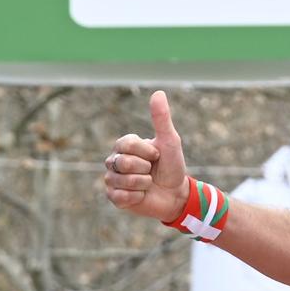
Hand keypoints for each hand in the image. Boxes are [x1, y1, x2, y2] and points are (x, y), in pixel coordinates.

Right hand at [102, 90, 188, 222]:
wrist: (176, 195)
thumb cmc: (172, 167)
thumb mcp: (170, 141)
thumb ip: (162, 119)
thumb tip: (158, 93)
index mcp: (125, 146)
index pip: (126, 144)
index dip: (146, 152)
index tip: (156, 156)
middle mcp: (114, 160)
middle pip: (122, 162)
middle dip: (144, 168)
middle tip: (152, 171)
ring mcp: (112, 179)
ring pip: (120, 180)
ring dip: (142, 183)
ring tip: (149, 183)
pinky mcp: (114, 197)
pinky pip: (119, 196)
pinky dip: (136, 197)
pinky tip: (142, 196)